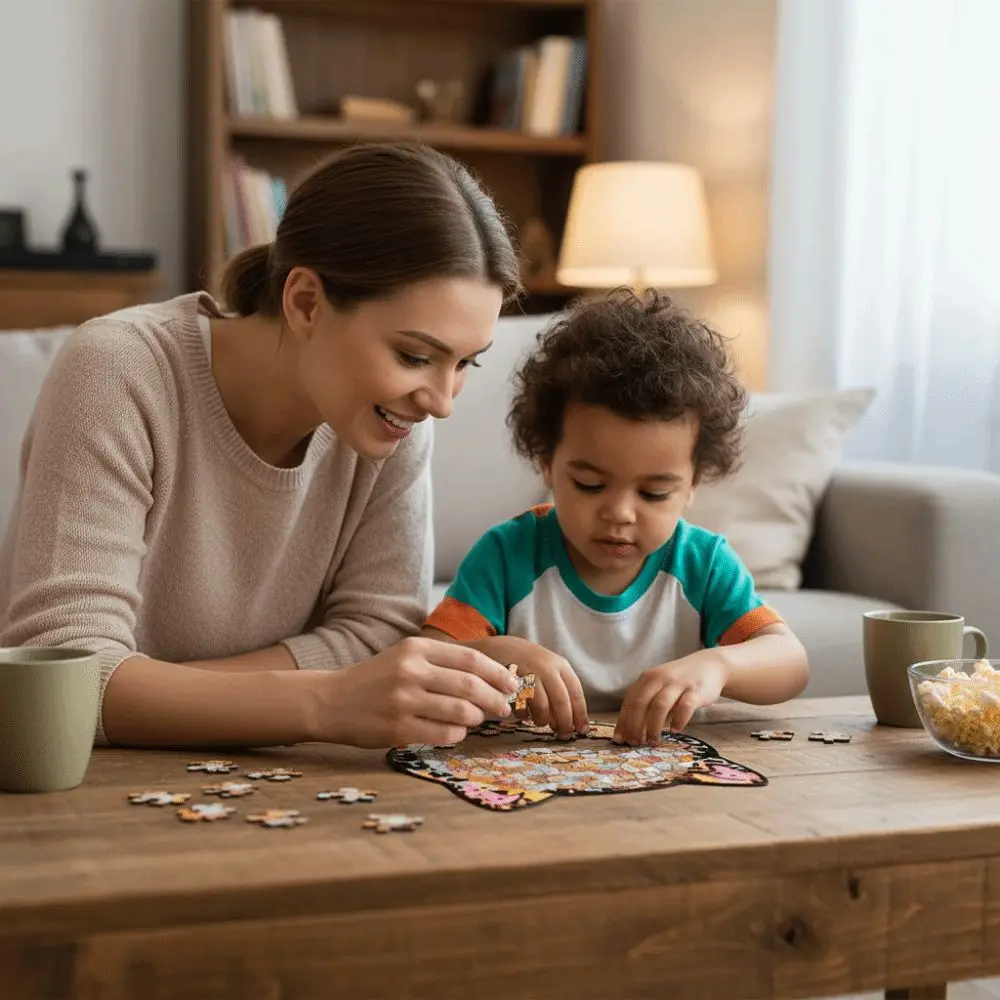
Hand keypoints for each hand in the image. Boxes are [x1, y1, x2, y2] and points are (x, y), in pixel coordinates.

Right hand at [317, 637, 520, 748]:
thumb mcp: (405, 657)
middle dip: (495, 699)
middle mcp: (410, 672)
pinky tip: (456, 732)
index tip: (512, 684)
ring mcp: (403, 701)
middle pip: (470, 686)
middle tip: (504, 708)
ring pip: (460, 712)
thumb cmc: (375, 679)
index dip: (497, 673)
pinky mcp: (397, 729)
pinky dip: (458, 735)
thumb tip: (490, 677)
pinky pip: (443, 734)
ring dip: (477, 718)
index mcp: (415, 649)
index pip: (469, 659)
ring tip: (478, 719)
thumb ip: (441, 662)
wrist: (329, 701)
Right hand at [509, 643, 589, 738]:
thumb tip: (572, 721)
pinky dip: (523, 715)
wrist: (499, 646)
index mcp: (560, 665)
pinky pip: (521, 705)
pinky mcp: (510, 681)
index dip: (580, 714)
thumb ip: (560, 690)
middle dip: (564, 722)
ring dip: (543, 720)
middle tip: (564, 735)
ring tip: (540, 722)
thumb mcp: (549, 668)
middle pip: (561, 701)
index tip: (582, 730)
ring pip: (541, 706)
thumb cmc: (529, 662)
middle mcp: (546, 667)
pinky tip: (524, 714)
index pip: (576, 692)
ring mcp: (528, 673)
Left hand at [614, 655, 727, 745]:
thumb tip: (629, 730)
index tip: (620, 739)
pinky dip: (679, 719)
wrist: (709, 665)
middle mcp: (659, 678)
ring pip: (660, 705)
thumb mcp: (658, 685)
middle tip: (635, 743)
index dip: (623, 721)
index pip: (629, 701)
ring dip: (653, 726)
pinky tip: (675, 731)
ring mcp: (678, 683)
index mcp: (647, 678)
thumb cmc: (679, 681)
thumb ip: (646, 702)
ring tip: (653, 741)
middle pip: (641, 703)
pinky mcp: (695, 690)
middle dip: (635, 726)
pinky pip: (685, 706)